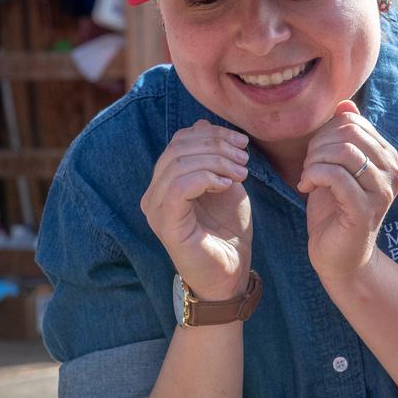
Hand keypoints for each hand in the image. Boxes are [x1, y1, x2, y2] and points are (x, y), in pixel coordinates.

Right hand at [141, 120, 252, 299]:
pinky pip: (179, 186)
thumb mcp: (224, 184)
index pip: (180, 141)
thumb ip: (213, 157)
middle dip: (217, 146)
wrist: (230, 274)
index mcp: (165, 182)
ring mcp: (156, 210)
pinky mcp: (166, 224)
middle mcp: (154, 194)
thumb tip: (201, 123)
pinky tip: (227, 185)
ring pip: (179, 164)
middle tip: (244, 158)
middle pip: (178, 148)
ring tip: (241, 173)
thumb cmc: (228, 232)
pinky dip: (207, 177)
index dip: (212, 134)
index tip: (242, 143)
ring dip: (216, 161)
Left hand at [298, 100, 397, 283]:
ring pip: (342, 151)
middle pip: (348, 133)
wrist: (340, 257)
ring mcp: (381, 192)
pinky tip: (306, 188)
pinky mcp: (365, 210)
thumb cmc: (335, 211)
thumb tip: (345, 104)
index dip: (325, 133)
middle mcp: (392, 172)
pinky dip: (313, 176)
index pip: (354, 122)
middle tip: (308, 167)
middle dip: (317, 145)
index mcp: (388, 157)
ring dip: (314, 161)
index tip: (315, 156)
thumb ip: (342, 137)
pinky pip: (335, 175)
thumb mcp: (336, 167)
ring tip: (307, 178)